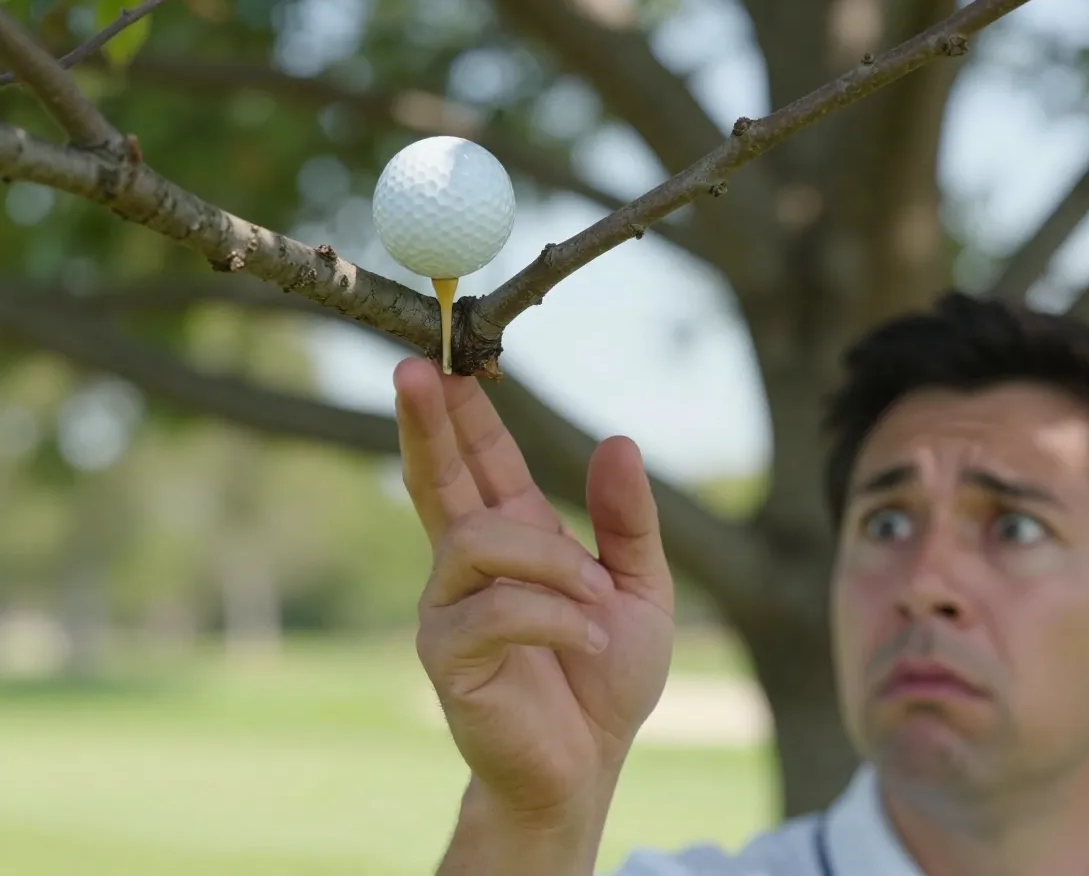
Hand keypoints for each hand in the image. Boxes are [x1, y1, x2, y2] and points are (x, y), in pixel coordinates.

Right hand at [394, 357, 674, 825]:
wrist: (591, 762)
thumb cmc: (605, 674)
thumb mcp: (638, 586)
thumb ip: (627, 519)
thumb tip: (617, 439)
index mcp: (514, 538)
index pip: (478, 463)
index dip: (463, 414)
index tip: (448, 360)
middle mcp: (470, 565)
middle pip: (436, 478)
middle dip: (427, 423)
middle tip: (415, 368)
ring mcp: (451, 607)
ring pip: (475, 540)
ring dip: (550, 560)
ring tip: (596, 598)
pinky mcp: (447, 655)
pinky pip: (495, 608)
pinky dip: (552, 614)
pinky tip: (584, 638)